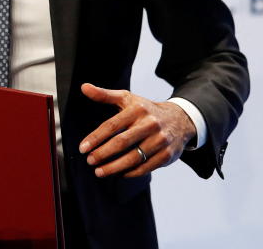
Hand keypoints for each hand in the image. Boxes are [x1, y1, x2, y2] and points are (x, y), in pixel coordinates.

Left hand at [78, 83, 195, 177]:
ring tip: (99, 171)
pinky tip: (118, 174)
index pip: (112, 125)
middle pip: (122, 142)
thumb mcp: (127, 98)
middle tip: (90, 161)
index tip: (82, 148)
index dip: (96, 138)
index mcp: (137, 110)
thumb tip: (83, 87)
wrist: (180, 119)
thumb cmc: (146, 110)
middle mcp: (150, 124)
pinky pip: (146, 167)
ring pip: (134, 158)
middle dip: (103, 153)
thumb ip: (104, 95)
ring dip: (114, 167)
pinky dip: (130, 173)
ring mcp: (160, 140)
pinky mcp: (167, 155)